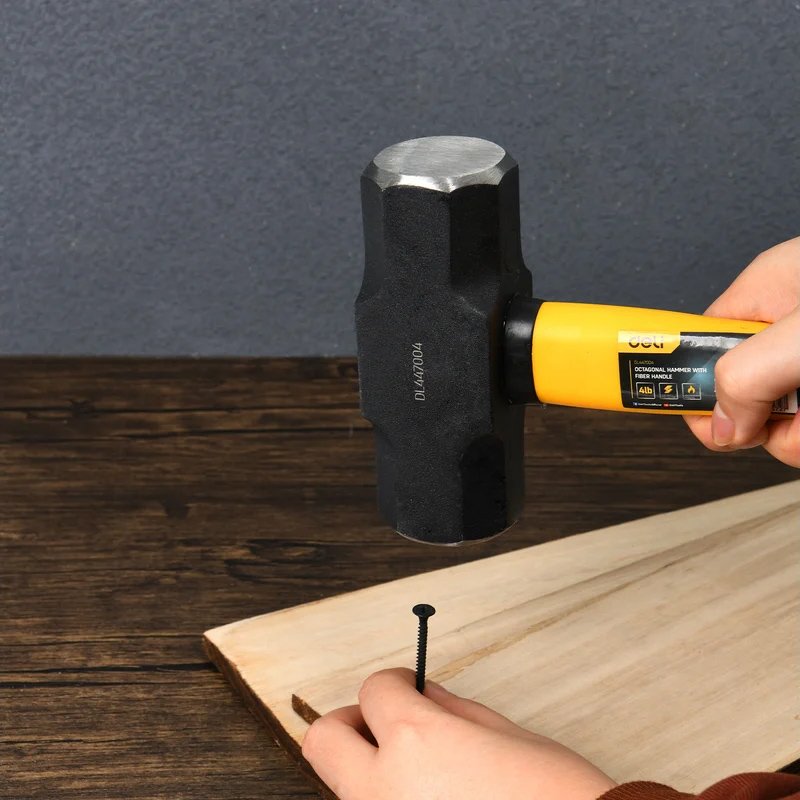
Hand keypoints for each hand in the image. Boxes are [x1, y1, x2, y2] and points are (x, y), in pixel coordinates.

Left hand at [302, 668, 615, 799]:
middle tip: (384, 723)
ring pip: (345, 786)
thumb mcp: (510, 738)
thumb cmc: (558, 798)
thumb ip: (455, 712)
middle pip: (325, 739)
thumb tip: (427, 696)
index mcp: (417, 740)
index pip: (374, 689)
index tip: (408, 687)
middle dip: (353, 723)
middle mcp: (385, 787)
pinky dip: (388, 799)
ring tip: (416, 771)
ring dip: (370, 768)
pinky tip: (427, 798)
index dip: (395, 682)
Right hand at [683, 237, 799, 466]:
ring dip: (795, 435)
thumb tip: (721, 424)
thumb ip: (743, 378)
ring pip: (777, 420)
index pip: (693, 345)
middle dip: (760, 422)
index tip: (684, 413)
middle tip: (787, 415)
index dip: (688, 385)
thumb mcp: (797, 337)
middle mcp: (787, 324)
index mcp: (765, 291)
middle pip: (737, 394)